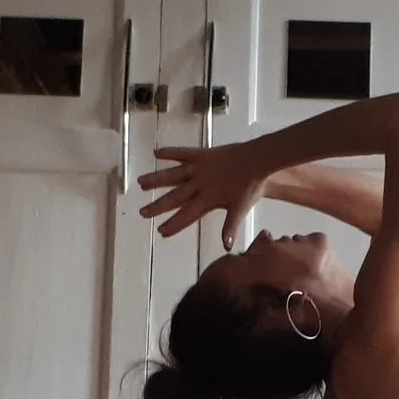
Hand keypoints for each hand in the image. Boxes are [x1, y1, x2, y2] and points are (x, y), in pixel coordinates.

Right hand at [138, 145, 269, 243]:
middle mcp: (199, 184)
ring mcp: (199, 168)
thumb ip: (230, 226)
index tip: (161, 231)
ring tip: (140, 183)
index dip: (174, 224)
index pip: (187, 215)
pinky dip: (169, 152)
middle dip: (157, 206)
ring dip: (156, 179)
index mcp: (208, 199)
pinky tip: (155, 152)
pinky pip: (182, 153)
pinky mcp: (202, 154)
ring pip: (173, 174)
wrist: (257, 161)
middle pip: (174, 197)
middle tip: (142, 213)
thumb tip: (226, 246)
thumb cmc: (250, 186)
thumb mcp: (240, 209)